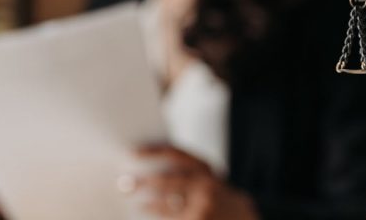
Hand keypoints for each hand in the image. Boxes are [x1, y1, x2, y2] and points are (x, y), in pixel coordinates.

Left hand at [125, 145, 258, 219]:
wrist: (240, 215)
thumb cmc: (214, 192)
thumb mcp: (205, 174)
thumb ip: (182, 169)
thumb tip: (146, 165)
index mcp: (205, 167)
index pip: (175, 154)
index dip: (153, 152)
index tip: (132, 153)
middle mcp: (205, 184)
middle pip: (168, 182)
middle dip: (143, 183)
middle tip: (124, 182)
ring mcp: (203, 206)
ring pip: (168, 205)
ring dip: (148, 204)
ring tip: (135, 203)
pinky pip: (173, 219)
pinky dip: (159, 216)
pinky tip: (148, 212)